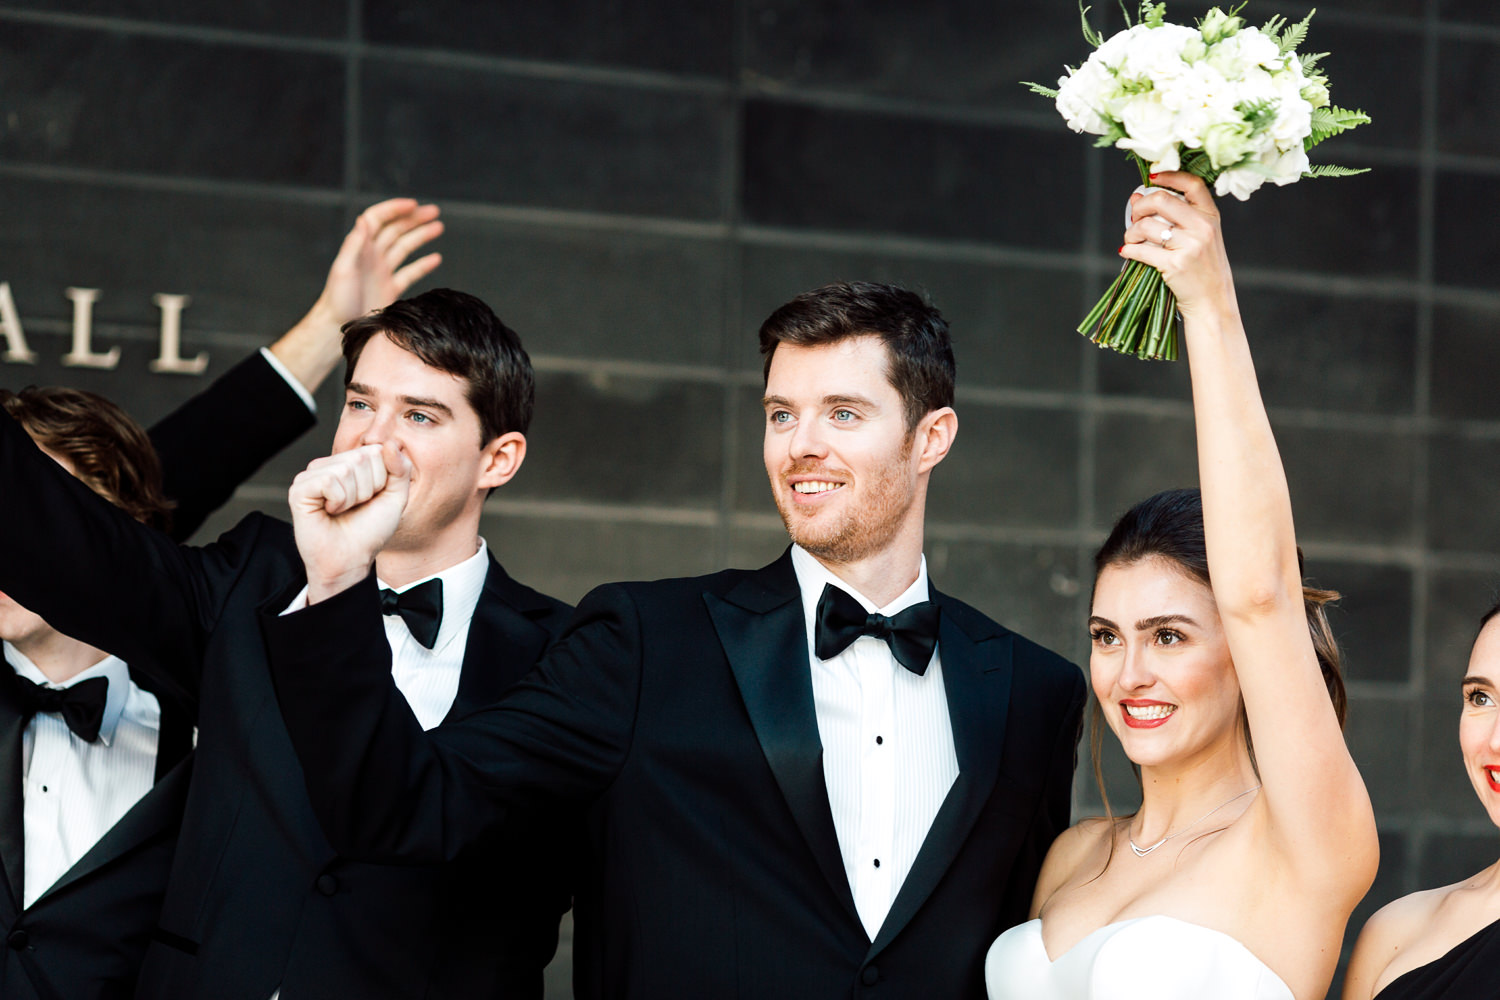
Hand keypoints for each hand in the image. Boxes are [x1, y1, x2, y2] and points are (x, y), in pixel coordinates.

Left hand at [267, 198, 443, 392]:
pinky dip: (423, 265)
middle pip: (396, 229)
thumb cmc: (337, 298)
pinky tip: (436, 258)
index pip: (379, 219)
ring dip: (421, 236)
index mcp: (361, 247)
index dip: (395, 209)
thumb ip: (354, 244)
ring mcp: (383, 271)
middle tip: (433, 211)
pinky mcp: (391, 288)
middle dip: (414, 219)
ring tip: (438, 227)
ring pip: (405, 247)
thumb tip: (363, 220)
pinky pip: (410, 272)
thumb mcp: (343, 268)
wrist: (339, 326)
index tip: (413, 204)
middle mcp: (374, 255)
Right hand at [288, 441, 410, 601]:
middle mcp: (330, 465)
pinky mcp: (299, 488)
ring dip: (353, 498)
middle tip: (356, 507)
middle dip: (369, 489)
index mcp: (351, 463)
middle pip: (362, 458)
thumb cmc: (369, 531)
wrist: (351, 560)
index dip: (383, 480)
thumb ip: (400, 469)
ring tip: (343, 510)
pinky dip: (338, 501)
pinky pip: (329, 481)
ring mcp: (312, 475)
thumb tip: (390, 443)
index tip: (372, 499)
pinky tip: (330, 511)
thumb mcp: (395, 497)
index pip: (377, 450)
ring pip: (346, 469)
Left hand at [1119, 171, 1237, 321]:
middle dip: (1140, 207)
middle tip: (1134, 217)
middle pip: (1161, 200)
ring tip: (1131, 240)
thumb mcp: (1201, 237)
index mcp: (1210, 216)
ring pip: (1146, 226)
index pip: (1192, 184)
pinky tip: (1127, 252)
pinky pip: (1141, 250)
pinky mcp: (1175, 265)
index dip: (1169, 176)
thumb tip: (1137, 195)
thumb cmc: (1203, 268)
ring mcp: (1189, 246)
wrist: (1213, 301)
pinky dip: (1128, 250)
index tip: (1152, 178)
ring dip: (1131, 232)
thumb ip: (1176, 216)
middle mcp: (1202, 227)